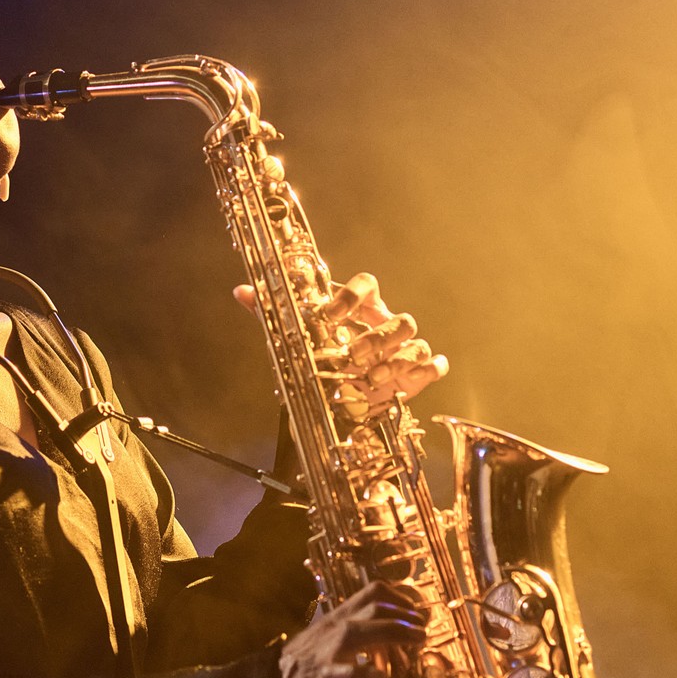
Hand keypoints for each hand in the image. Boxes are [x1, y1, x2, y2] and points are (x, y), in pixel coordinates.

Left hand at [234, 271, 448, 415]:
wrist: (346, 393)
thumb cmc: (325, 355)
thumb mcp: (297, 335)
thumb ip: (272, 312)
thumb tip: (242, 291)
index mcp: (362, 307)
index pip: (367, 284)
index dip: (352, 295)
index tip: (329, 314)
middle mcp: (385, 322)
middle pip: (398, 317)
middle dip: (376, 337)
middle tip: (352, 356)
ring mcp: (404, 347)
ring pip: (415, 340)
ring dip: (397, 359)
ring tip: (371, 378)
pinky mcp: (417, 372)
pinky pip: (434, 364)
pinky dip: (428, 370)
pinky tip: (412, 380)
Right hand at [274, 581, 428, 677]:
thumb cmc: (304, 670)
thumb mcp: (328, 642)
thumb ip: (354, 635)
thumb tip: (389, 636)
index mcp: (337, 619)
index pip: (372, 592)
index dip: (401, 598)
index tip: (417, 612)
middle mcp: (333, 630)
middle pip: (373, 607)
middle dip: (406, 615)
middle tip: (422, 629)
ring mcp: (326, 653)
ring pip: (360, 631)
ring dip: (395, 633)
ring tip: (417, 641)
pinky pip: (346, 673)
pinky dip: (367, 673)